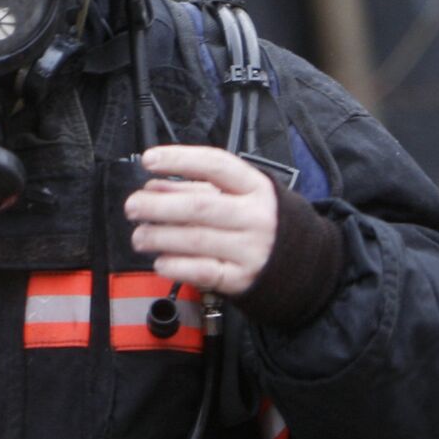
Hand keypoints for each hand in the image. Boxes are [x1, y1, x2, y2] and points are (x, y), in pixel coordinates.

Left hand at [124, 145, 277, 295]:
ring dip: (159, 237)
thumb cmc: (261, 223)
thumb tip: (153, 186)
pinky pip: (202, 271)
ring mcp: (251, 249)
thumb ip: (196, 188)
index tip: (149, 159)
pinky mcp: (242, 278)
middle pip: (199, 206)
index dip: (180, 159)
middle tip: (133, 207)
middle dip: (158, 206)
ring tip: (139, 236)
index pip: (215, 165)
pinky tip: (160, 261)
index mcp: (256, 187)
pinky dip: (175, 266)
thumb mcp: (239, 197)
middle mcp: (256, 217)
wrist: (304, 264)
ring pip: (196, 239)